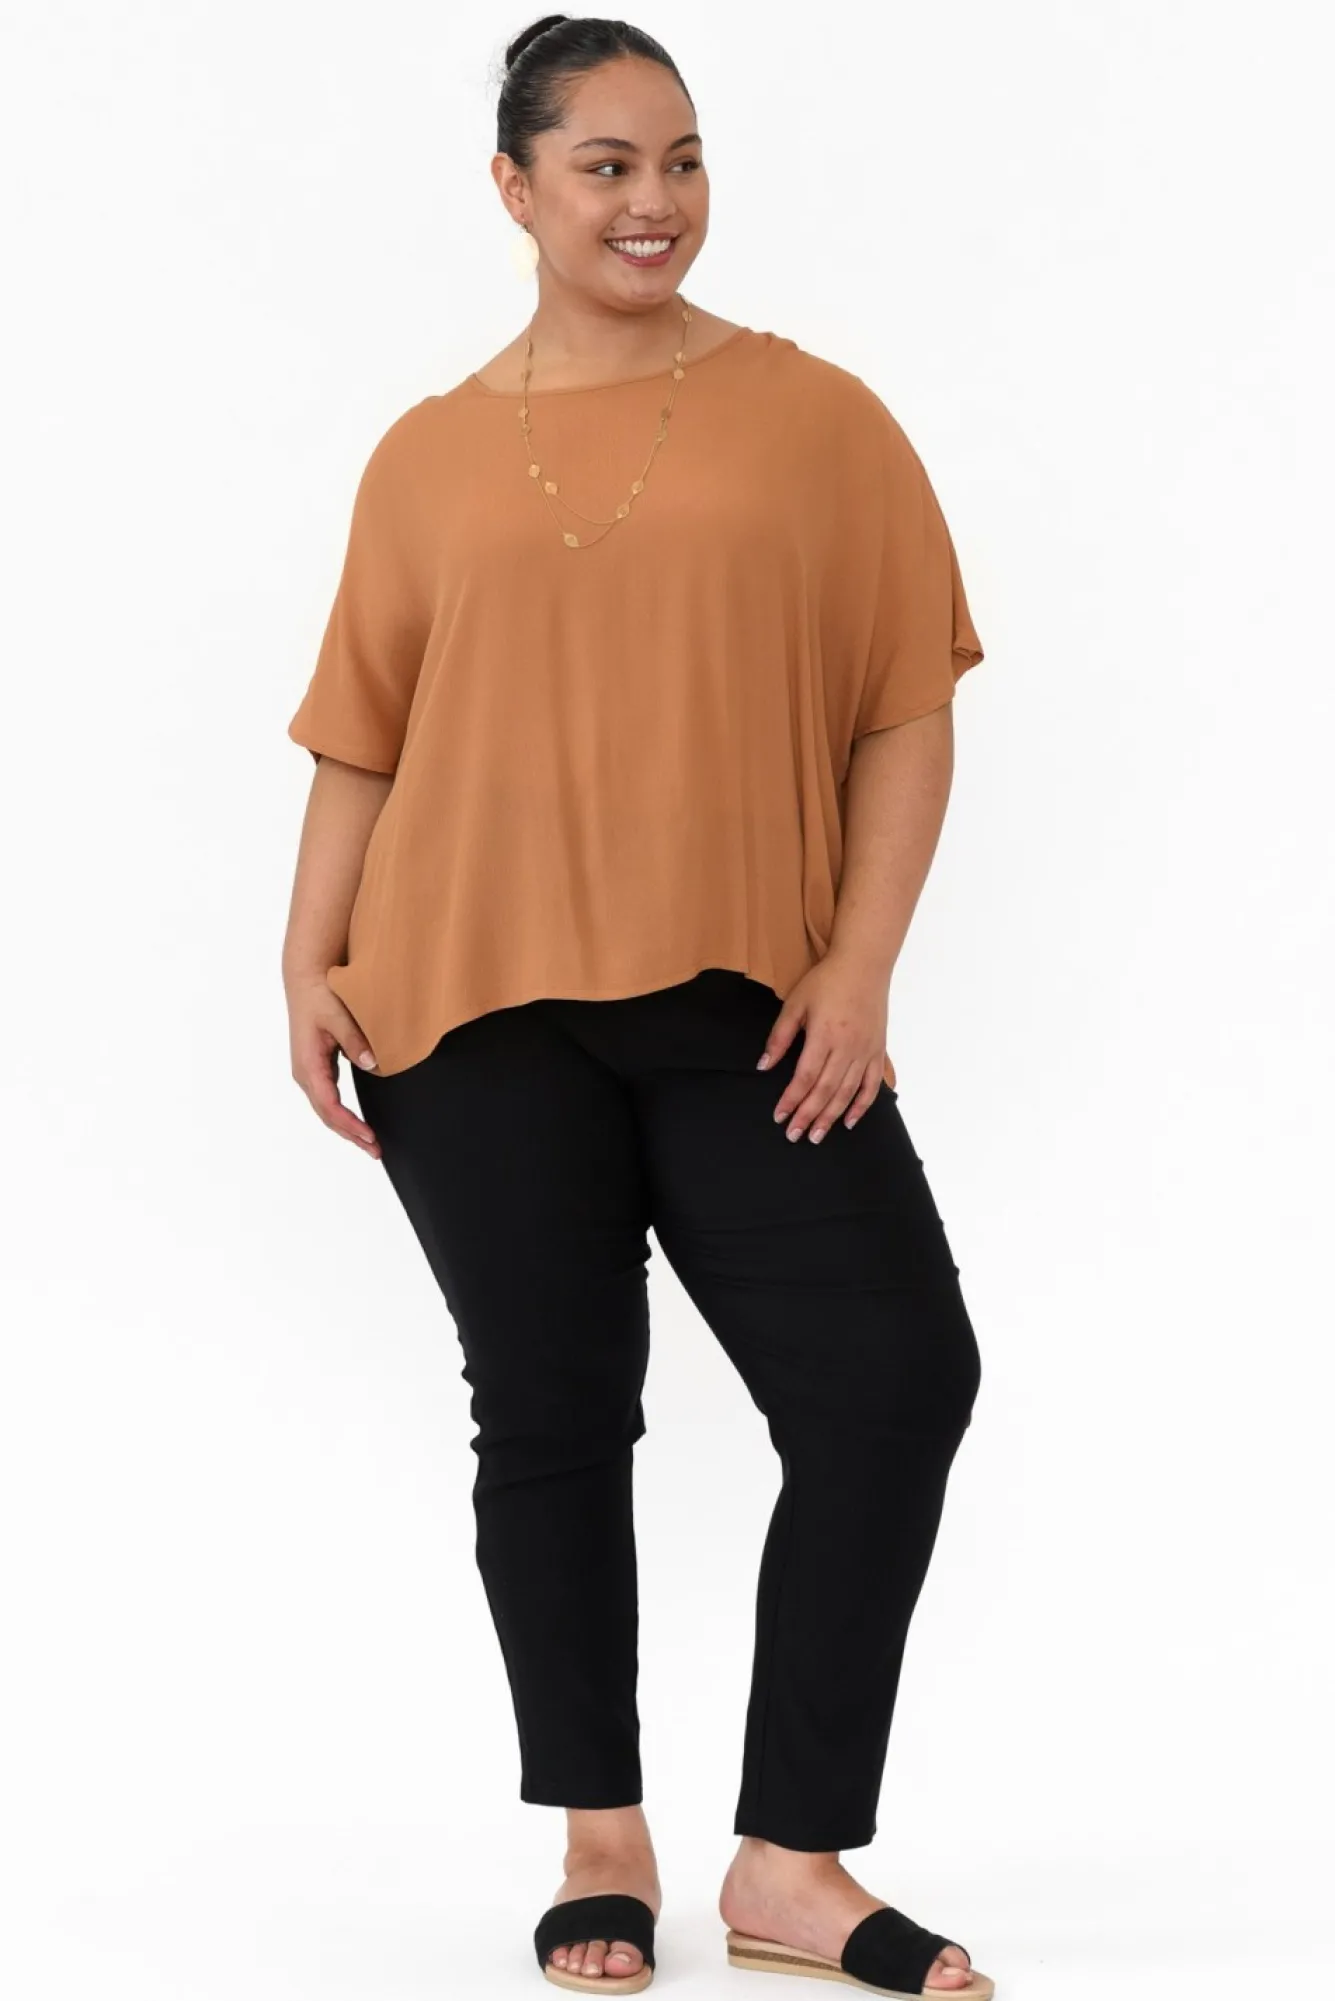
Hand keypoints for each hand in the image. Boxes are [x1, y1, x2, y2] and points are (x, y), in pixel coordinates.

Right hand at [286, 974, 382, 1157]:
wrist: (305, 981)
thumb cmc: (320, 996)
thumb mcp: (338, 1015)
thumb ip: (355, 1040)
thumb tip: (372, 1063)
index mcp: (309, 1065)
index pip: (330, 1105)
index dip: (350, 1124)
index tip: (369, 1136)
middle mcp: (305, 1074)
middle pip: (328, 1115)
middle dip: (351, 1135)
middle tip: (376, 1151)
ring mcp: (309, 1074)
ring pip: (327, 1111)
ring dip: (347, 1129)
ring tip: (370, 1144)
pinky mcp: (316, 1070)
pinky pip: (329, 1100)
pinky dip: (343, 1116)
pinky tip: (358, 1124)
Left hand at [756, 952, 888, 1141]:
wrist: (864, 965)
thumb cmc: (827, 981)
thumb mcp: (795, 1004)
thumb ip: (780, 1037)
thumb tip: (764, 1066)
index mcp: (824, 1035)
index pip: (805, 1077)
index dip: (791, 1100)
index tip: (779, 1116)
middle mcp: (847, 1048)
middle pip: (826, 1091)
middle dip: (808, 1116)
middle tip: (795, 1135)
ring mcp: (865, 1051)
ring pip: (847, 1093)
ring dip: (831, 1117)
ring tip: (817, 1136)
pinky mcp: (878, 1051)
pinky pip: (872, 1085)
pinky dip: (861, 1105)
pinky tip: (850, 1121)